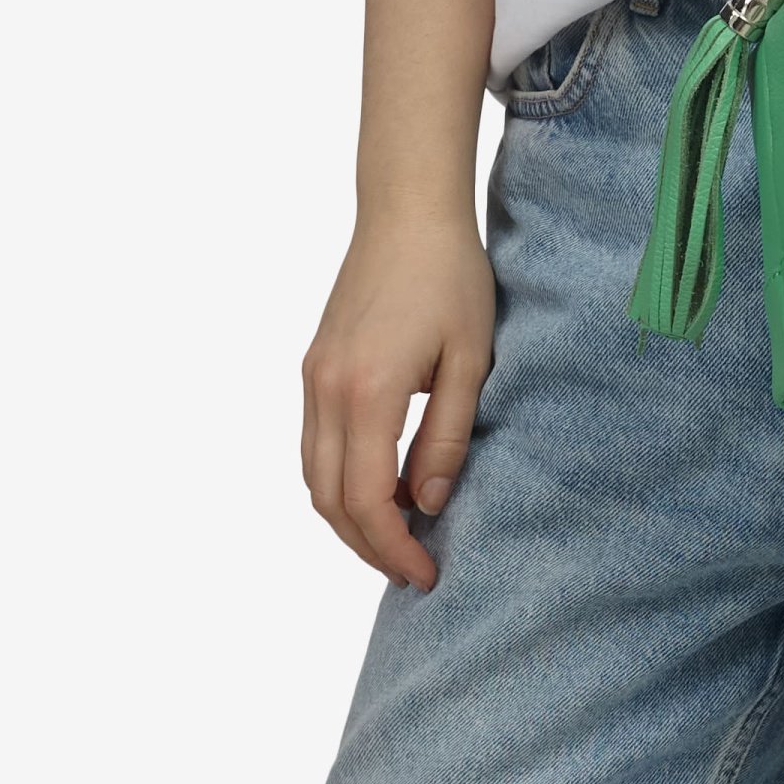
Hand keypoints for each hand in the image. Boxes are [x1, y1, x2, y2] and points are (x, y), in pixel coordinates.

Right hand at [300, 215, 494, 589]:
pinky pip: (315, 445)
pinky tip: (383, 486)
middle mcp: (326, 390)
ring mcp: (312, 378)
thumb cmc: (451, 277)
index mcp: (366, 392)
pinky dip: (341, 480)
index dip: (394, 547)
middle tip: (415, 568)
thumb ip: (449, 435)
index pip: (368, 500)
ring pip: (314, 477)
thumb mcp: (470, 359)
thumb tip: (431, 502)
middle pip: (331, 500)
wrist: (407, 212)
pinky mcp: (314, 367)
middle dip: (369, 546)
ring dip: (351, 518)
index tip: (427, 572)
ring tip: (401, 535)